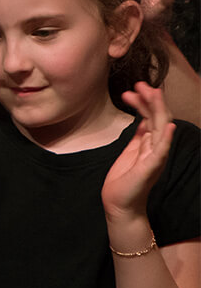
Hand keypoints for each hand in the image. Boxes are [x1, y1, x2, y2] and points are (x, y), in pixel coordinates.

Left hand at [102, 82, 175, 218]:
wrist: (119, 204)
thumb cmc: (124, 179)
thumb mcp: (130, 152)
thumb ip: (138, 136)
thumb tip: (142, 120)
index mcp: (149, 143)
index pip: (150, 117)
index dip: (143, 102)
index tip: (131, 90)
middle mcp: (156, 148)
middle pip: (158, 118)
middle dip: (151, 99)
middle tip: (140, 83)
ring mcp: (155, 157)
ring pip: (161, 128)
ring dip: (157, 109)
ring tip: (152, 92)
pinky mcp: (151, 167)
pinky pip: (162, 150)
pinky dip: (165, 137)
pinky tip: (166, 125)